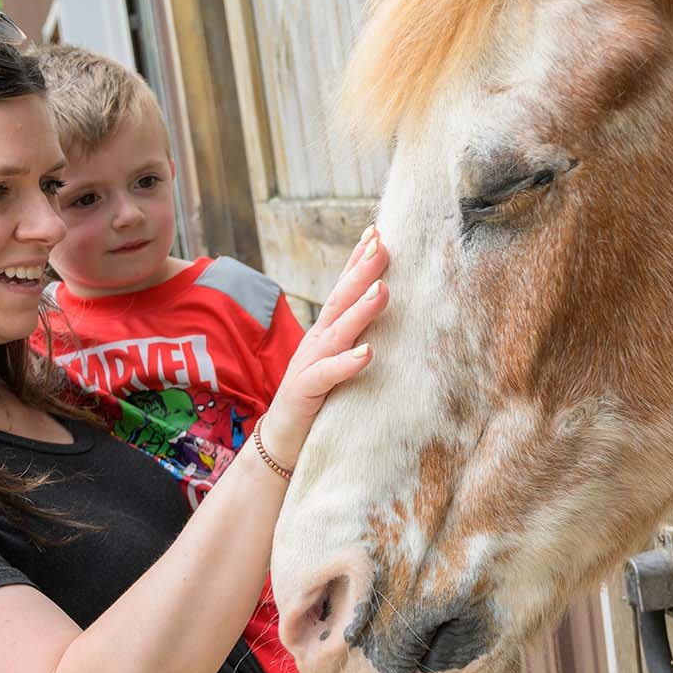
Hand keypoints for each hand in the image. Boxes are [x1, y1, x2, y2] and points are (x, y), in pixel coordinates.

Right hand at [260, 227, 389, 466]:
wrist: (282, 440)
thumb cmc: (319, 399)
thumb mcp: (339, 361)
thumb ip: (357, 337)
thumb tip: (390, 313)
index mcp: (327, 332)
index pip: (343, 290)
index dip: (358, 261)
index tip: (378, 233)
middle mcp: (317, 341)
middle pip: (340, 300)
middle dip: (361, 271)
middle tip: (383, 246)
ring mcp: (309, 364)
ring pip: (337, 332)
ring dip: (360, 311)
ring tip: (383, 291)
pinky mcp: (305, 392)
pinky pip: (327, 375)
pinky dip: (347, 364)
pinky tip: (367, 353)